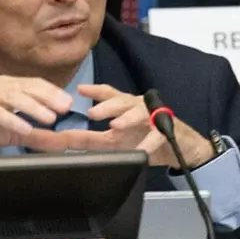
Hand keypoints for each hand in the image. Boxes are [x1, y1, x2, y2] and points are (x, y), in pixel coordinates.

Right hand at [0, 76, 73, 158]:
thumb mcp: (14, 134)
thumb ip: (37, 136)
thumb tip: (62, 142)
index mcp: (7, 87)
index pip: (34, 84)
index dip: (53, 92)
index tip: (69, 103)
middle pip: (26, 87)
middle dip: (48, 97)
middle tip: (65, 108)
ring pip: (12, 97)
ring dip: (33, 107)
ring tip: (50, 118)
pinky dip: (11, 120)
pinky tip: (24, 129)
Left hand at [52, 84, 216, 167]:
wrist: (178, 148)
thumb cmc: (143, 139)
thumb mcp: (112, 141)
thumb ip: (87, 139)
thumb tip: (60, 139)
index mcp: (124, 106)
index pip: (109, 93)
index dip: (95, 90)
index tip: (79, 89)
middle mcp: (138, 107)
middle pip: (122, 101)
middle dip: (107, 105)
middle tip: (92, 113)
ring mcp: (154, 117)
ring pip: (140, 113)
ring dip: (127, 119)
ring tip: (115, 126)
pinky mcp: (167, 132)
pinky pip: (157, 136)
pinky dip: (149, 143)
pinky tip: (142, 149)